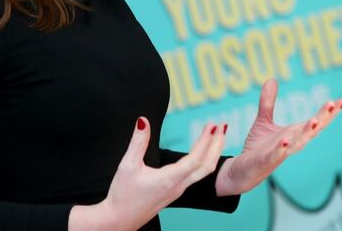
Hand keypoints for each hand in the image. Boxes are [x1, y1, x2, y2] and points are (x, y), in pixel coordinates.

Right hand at [69, 118, 226, 230]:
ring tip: (215, 137)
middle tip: (222, 126)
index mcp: (169, 179)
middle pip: (206, 166)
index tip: (212, 126)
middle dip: (217, 145)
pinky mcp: (174, 193)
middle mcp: (178, 186)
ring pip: (203, 172)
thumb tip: (143, 121)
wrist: (119, 220)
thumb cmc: (122, 194)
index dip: (206, 141)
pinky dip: (203, 162)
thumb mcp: (127, 165)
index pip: (195, 159)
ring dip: (212, 153)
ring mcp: (177, 191)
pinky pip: (195, 177)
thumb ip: (137, 142)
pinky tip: (201, 154)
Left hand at [215, 79, 341, 196]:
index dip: (329, 112)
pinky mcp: (267, 160)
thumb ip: (268, 102)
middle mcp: (292, 142)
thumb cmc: (258, 147)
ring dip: (306, 132)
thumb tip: (272, 79)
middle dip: (323, 118)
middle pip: (312, 130)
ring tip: (314, 120)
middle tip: (333, 104)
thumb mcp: (264, 120)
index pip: (316, 121)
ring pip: (298, 143)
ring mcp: (281, 152)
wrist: (244, 169)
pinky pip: (276, 154)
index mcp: (294, 133)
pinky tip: (285, 141)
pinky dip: (281, 148)